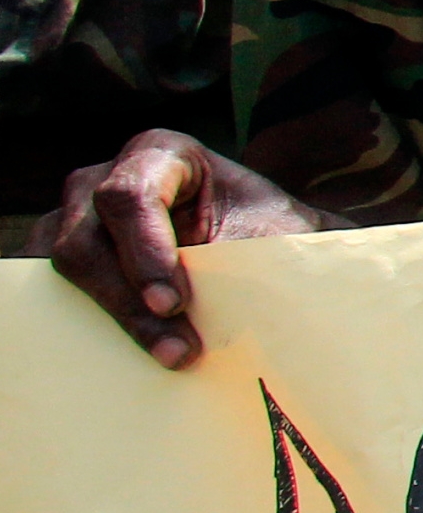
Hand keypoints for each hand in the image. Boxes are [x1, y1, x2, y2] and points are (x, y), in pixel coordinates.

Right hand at [43, 131, 331, 366]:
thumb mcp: (277, 233)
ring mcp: (75, 218)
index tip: (173, 305)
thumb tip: (284, 294)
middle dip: (128, 302)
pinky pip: (48, 290)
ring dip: (112, 320)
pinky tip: (121, 356)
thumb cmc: (269, 233)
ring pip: (67, 271)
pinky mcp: (68, 259)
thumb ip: (267, 250)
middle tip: (178, 351)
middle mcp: (105, 180)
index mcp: (160, 155)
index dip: (144, 252)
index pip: (128, 197)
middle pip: (86, 241)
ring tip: (169, 357)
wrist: (259, 252)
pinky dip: (81, 323)